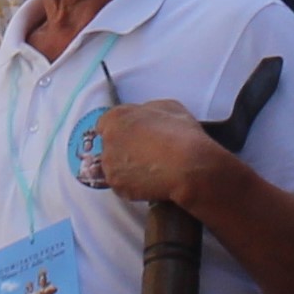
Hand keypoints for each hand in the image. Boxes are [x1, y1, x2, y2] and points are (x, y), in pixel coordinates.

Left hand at [83, 100, 231, 211]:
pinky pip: (123, 185)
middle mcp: (108, 140)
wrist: (188, 166)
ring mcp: (110, 164)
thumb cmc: (181, 134)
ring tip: (151, 170)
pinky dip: (134, 186)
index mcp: (117, 117)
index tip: (132, 137)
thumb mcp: (169, 107)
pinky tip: (151, 182)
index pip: (105, 124)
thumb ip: (148, 110)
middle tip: (145, 154)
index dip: (120, 131)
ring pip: (115, 167)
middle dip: (123, 150)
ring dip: (127, 168)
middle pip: (109, 146)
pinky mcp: (117, 186)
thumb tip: (144, 116)